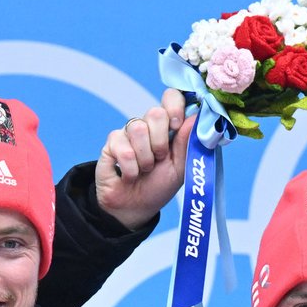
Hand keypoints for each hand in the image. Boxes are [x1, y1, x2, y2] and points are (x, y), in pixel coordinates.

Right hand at [94, 88, 191, 228]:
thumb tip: (196, 116)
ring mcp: (128, 133)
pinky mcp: (111, 144)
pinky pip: (122, 147)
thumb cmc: (159, 186)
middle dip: (161, 141)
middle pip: (155, 112)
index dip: (174, 106)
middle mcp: (147, 125)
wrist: (135, 208)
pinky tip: (130, 175)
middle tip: (160, 158)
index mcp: (168, 126)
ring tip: (146, 170)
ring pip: (137, 128)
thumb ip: (187, 142)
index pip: (171, 97)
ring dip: (146, 157)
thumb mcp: (180, 167)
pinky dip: (130, 168)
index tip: (177, 125)